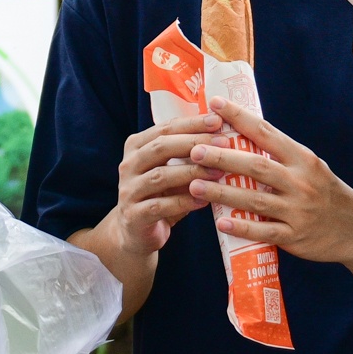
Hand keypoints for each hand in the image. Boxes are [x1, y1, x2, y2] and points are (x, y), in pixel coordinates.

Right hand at [107, 113, 224, 261]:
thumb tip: (224, 137)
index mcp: (136, 147)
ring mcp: (128, 190)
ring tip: (219, 172)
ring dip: (192, 173)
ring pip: (161, 176)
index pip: (165, 128)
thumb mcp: (172, 171)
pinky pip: (160, 206)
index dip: (192, 123)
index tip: (218, 120)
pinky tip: (204, 200)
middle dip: (194, 143)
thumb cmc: (162, 196)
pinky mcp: (133, 215)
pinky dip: (184, 202)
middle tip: (223, 143)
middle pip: (161, 147)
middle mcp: (129, 165)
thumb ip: (189, 155)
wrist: (136, 233)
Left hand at [188, 98, 352, 265]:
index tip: (216, 104)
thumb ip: (281, 156)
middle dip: (222, 157)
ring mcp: (298, 210)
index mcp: (303, 159)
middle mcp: (301, 182)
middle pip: (256, 166)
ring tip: (194, 185)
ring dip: (222, 192)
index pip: (267, 133)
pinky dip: (241, 227)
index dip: (240, 118)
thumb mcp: (311, 167)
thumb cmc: (327, 194)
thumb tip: (242, 135)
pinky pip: (264, 231)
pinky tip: (220, 221)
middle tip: (194, 150)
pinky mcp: (296, 236)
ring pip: (254, 200)